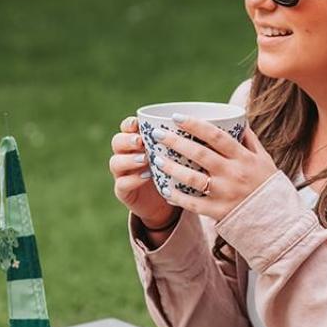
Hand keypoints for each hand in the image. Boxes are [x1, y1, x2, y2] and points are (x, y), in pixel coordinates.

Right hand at [109, 116, 178, 230]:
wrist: (165, 204)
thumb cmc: (175, 172)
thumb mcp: (179, 155)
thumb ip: (183, 140)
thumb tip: (210, 122)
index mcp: (137, 141)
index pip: (127, 126)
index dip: (130, 123)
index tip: (139, 123)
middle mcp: (126, 154)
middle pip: (117, 141)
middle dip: (128, 140)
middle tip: (142, 141)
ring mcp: (122, 173)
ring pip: (116, 162)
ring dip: (130, 159)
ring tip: (145, 158)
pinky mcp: (123, 191)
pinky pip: (122, 183)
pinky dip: (133, 179)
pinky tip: (146, 176)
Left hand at [147, 116, 279, 221]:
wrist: (279, 221)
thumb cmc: (269, 186)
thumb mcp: (265, 160)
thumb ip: (250, 140)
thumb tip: (239, 120)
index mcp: (244, 158)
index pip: (216, 136)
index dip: (195, 125)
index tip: (177, 117)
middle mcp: (233, 174)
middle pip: (199, 154)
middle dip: (175, 142)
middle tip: (157, 134)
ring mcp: (225, 194)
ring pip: (191, 178)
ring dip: (171, 168)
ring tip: (156, 159)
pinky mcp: (219, 212)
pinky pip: (193, 203)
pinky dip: (177, 196)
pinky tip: (165, 189)